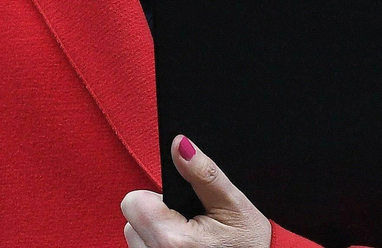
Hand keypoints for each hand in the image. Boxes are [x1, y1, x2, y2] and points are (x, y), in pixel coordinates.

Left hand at [121, 135, 272, 247]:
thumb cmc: (249, 245)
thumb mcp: (233, 204)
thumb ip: (204, 173)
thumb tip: (180, 145)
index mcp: (171, 239)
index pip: (133, 202)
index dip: (156, 197)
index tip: (181, 205)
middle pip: (132, 221)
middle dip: (156, 216)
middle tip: (191, 222)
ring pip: (136, 239)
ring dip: (156, 234)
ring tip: (189, 238)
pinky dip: (158, 247)